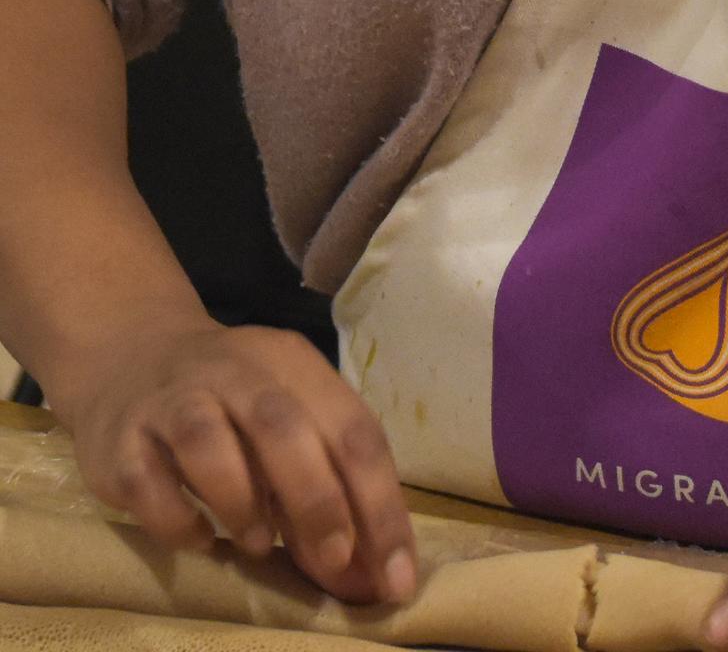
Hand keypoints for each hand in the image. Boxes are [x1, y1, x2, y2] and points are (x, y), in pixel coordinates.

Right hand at [51, 315, 418, 605]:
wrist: (130, 358)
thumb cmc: (232, 407)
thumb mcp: (287, 430)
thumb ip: (327, 493)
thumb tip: (369, 578)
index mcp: (295, 365)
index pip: (353, 429)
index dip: (380, 504)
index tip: (395, 575)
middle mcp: (236, 370)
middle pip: (284, 426)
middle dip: (318, 502)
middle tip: (333, 561)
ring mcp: (174, 399)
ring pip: (208, 442)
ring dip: (242, 503)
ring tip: (259, 545)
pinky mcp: (122, 436)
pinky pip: (146, 481)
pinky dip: (177, 519)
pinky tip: (199, 539)